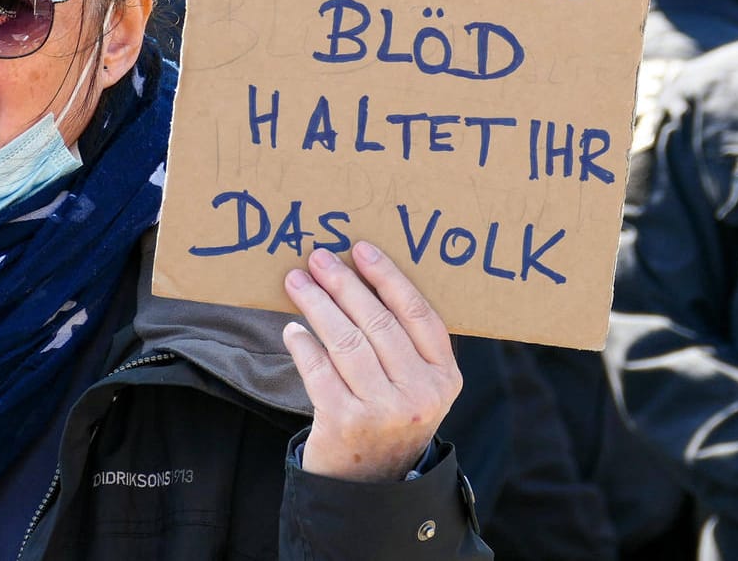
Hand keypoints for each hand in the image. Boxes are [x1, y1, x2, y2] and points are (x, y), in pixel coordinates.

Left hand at [282, 241, 462, 481]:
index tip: (360, 249)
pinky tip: (293, 329)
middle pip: (377, 322)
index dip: (388, 276)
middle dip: (343, 283)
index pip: (418, 313)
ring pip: (346, 340)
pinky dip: (303, 344)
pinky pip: (319, 369)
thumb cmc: (389, 420)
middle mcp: (420, 393)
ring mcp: (383, 410)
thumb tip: (360, 275)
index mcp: (445, 377)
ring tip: (297, 283)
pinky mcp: (345, 423)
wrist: (370, 489)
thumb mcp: (416, 386)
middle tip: (318, 258)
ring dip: (317, 304)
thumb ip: (403, 343)